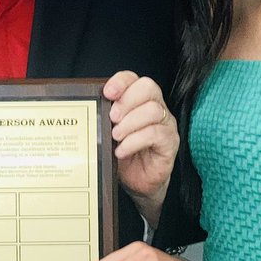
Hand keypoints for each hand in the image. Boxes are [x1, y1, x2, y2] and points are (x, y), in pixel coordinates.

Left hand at [102, 71, 178, 220]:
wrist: (137, 181)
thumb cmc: (123, 153)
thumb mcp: (109, 133)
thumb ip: (104, 119)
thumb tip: (90, 111)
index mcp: (139, 100)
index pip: (134, 79)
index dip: (121, 82)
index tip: (107, 93)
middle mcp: (156, 107)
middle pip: (148, 87)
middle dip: (127, 101)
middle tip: (112, 118)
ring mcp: (165, 124)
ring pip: (152, 110)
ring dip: (130, 123)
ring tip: (115, 136)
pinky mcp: (170, 142)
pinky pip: (155, 134)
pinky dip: (134, 141)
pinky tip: (121, 150)